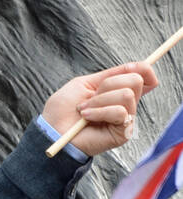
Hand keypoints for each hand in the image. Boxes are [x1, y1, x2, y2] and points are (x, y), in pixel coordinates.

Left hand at [42, 61, 158, 155]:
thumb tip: (136, 66)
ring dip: (99, 100)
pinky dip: (98, 112)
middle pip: (135, 80)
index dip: (143, 68)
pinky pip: (119, 112)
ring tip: (85, 109)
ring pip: (126, 94)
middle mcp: (126, 104)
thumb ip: (111, 75)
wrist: (53, 130)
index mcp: (117, 91)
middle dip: (108, 84)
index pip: (144, 77)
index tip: (130, 67)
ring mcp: (127, 118)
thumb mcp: (85, 84)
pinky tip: (87, 118)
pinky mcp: (124, 132)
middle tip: (91, 96)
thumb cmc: (64, 109)